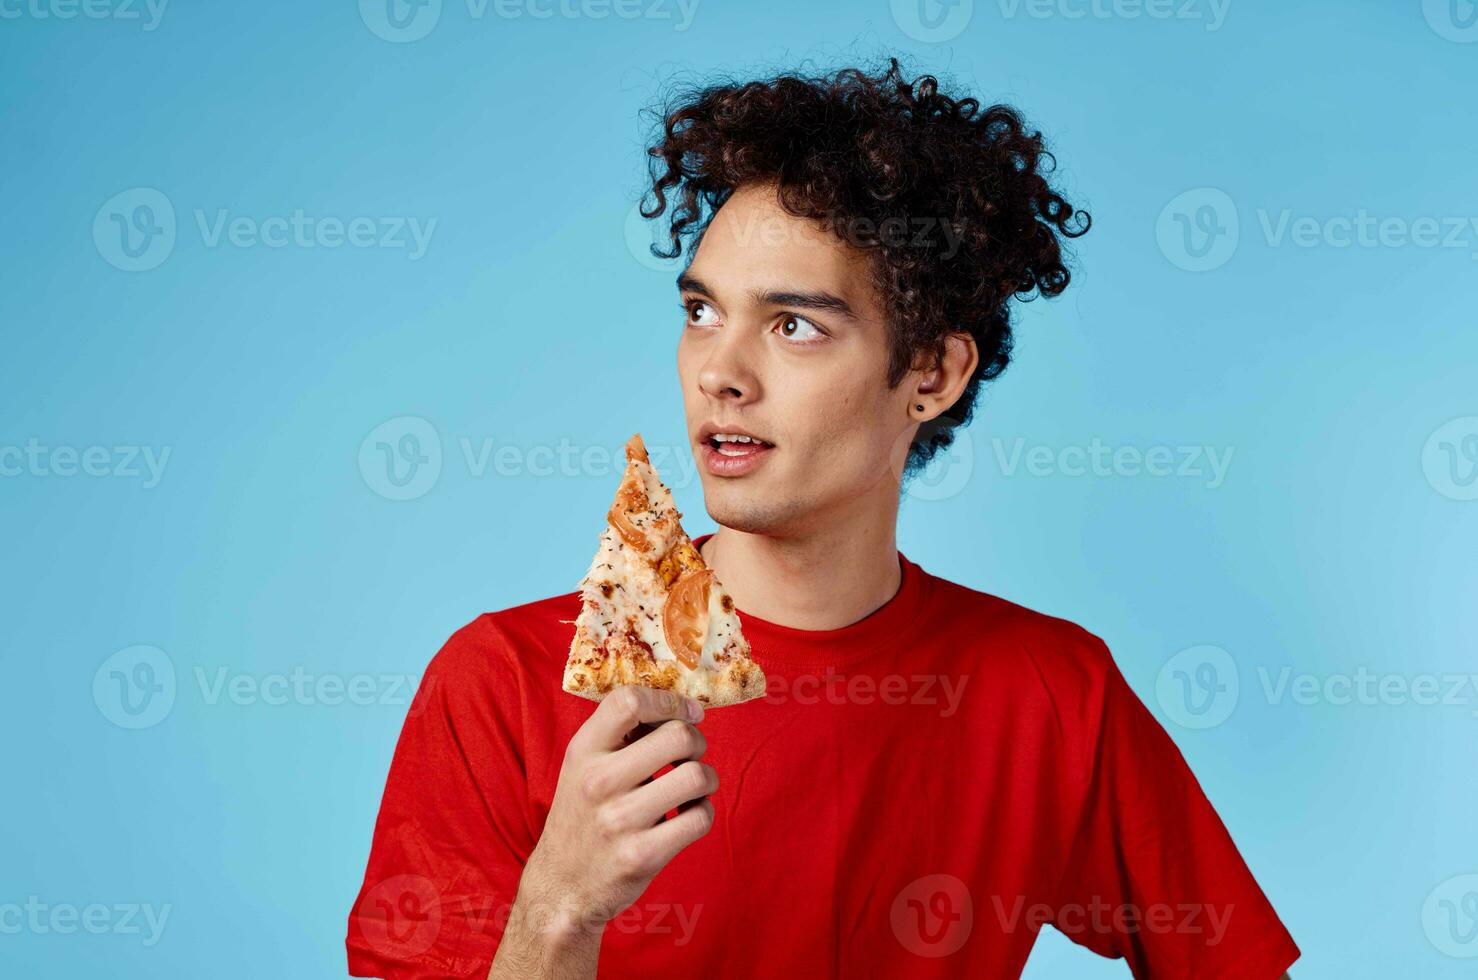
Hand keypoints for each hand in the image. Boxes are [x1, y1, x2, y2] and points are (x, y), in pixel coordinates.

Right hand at [518, 685, 716, 940]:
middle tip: (690, 755)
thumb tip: (678, 705)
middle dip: (697, 742)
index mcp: (583, 751)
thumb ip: (620, 734)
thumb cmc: (583, 817)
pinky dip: (702, 813)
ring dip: (706, 779)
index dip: (669, 700)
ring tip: (692, 788)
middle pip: (678, 736)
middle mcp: (599, 782)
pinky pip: (700, 817)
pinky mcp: (642, 855)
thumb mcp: (584, 766)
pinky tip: (686, 816)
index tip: (687, 712)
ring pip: (697, 776)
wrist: (562, 886)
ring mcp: (620, 820)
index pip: (629, 701)